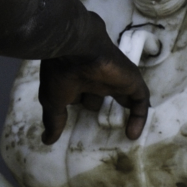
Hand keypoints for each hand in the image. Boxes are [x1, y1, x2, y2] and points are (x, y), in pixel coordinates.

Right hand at [37, 12, 150, 141]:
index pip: (80, 94)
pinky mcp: (131, 79)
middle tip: (99, 127)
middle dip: (99, 106)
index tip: (76, 124)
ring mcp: (114, 77)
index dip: (79, 105)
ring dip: (123, 113)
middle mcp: (96, 77)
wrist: (75, 46)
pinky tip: (132, 135)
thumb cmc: (60, 72)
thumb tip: (47, 140)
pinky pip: (139, 100)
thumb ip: (54, 120)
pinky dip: (138, 117)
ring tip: (123, 135)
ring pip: (123, 97)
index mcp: (77, 79)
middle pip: (101, 94)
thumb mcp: (53, 100)